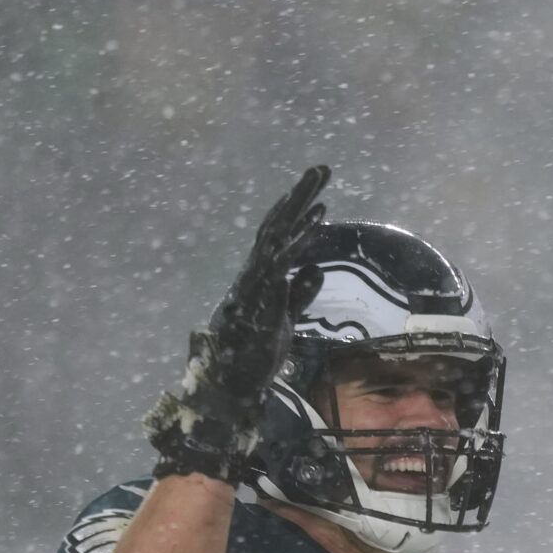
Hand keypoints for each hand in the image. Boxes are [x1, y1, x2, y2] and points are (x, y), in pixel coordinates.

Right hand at [144, 165, 330, 480]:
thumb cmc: (254, 355)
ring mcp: (254, 281)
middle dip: (300, 195)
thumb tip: (316, 268)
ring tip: (321, 181)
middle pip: (277, 224)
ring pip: (277, 234)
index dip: (296, 212)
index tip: (316, 192)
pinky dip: (297, 238)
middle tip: (322, 168)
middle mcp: (254, 272)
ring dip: (300, 206)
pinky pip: (279, 259)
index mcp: (260, 277)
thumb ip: (299, 293)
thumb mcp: (285, 317)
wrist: (231, 384)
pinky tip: (316, 220)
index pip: (278, 237)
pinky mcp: (259, 294)